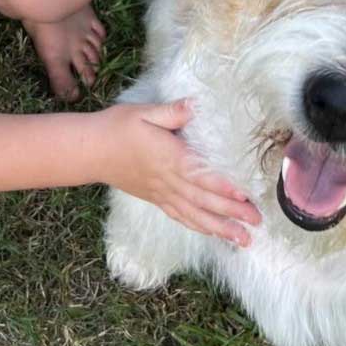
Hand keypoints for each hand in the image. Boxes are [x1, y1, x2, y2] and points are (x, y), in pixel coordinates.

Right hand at [97, 99, 260, 245]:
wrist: (89, 150)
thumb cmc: (118, 127)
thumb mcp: (145, 112)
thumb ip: (172, 111)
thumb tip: (194, 105)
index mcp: (169, 158)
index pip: (201, 176)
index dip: (224, 187)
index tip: (245, 196)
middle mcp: (168, 181)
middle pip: (204, 200)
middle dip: (232, 213)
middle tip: (257, 222)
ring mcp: (162, 193)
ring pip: (195, 215)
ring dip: (221, 228)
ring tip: (244, 240)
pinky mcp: (156, 199)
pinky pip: (181, 217)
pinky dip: (200, 226)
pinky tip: (216, 234)